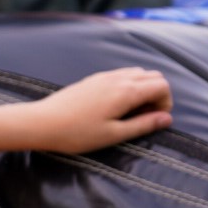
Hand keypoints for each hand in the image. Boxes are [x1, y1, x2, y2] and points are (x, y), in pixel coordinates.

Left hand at [25, 67, 173, 152]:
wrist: (41, 122)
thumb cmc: (77, 133)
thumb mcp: (113, 134)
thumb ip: (143, 125)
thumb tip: (167, 119)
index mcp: (126, 91)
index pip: (162, 85)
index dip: (165, 102)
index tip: (154, 120)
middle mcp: (118, 78)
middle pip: (153, 76)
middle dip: (157, 94)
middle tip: (144, 116)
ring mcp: (105, 76)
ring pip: (138, 73)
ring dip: (143, 89)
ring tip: (131, 111)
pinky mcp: (94, 79)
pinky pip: (122, 74)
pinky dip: (130, 86)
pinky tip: (115, 105)